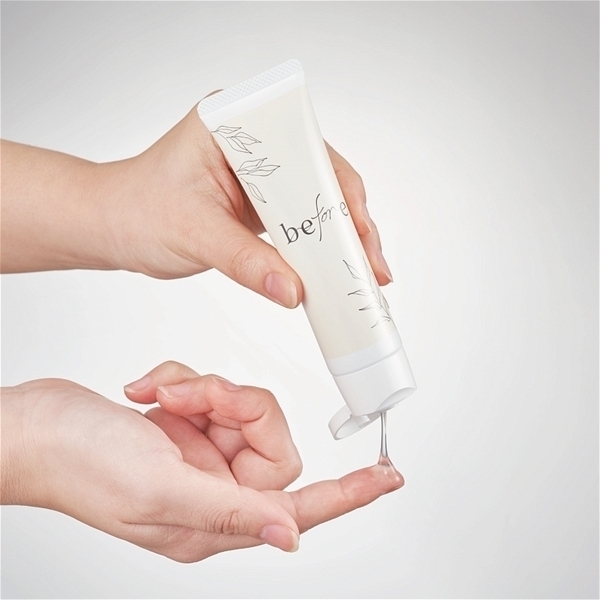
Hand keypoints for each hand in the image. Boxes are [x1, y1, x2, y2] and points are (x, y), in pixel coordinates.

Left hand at [1, 109, 392, 306]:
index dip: (338, 193)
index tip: (358, 232)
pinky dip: (317, 248)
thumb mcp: (194, 233)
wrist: (113, 227)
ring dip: (338, 239)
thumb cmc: (137, 210)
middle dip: (349, 222)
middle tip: (370, 265)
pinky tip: (334, 270)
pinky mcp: (259, 201)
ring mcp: (259, 173)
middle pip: (320, 177)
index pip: (305, 151)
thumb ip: (246, 262)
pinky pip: (299, 223)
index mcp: (235, 125)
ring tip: (363, 274)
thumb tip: (293, 290)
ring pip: (315, 202)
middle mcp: (253, 143)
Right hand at [1, 362, 402, 561]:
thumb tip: (291, 536)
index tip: (388, 476)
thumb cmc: (80, 464)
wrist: (35, 428)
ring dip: (202, 390)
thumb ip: (232, 512)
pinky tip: (148, 394)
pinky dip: (182, 382)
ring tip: (162, 397)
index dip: (349, 494)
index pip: (300, 508)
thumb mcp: (160, 489)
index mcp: (214, 519)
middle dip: (234, 404)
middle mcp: (213, 489)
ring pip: (239, 406)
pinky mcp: (184, 429)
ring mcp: (199, 456)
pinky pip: (210, 392)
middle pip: (269, 435)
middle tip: (192, 399)